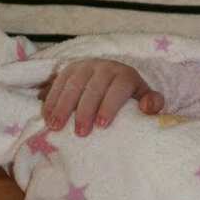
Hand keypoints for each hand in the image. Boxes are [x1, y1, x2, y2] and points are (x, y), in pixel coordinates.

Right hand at [40, 59, 162, 135]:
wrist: (113, 76)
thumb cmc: (129, 95)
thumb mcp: (144, 97)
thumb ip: (153, 103)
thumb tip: (148, 107)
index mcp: (125, 75)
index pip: (117, 88)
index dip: (109, 106)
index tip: (102, 126)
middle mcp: (105, 67)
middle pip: (93, 87)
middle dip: (85, 111)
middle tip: (80, 133)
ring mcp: (85, 66)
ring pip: (72, 84)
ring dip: (62, 105)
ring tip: (56, 126)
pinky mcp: (69, 69)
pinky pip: (58, 82)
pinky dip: (51, 99)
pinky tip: (47, 116)